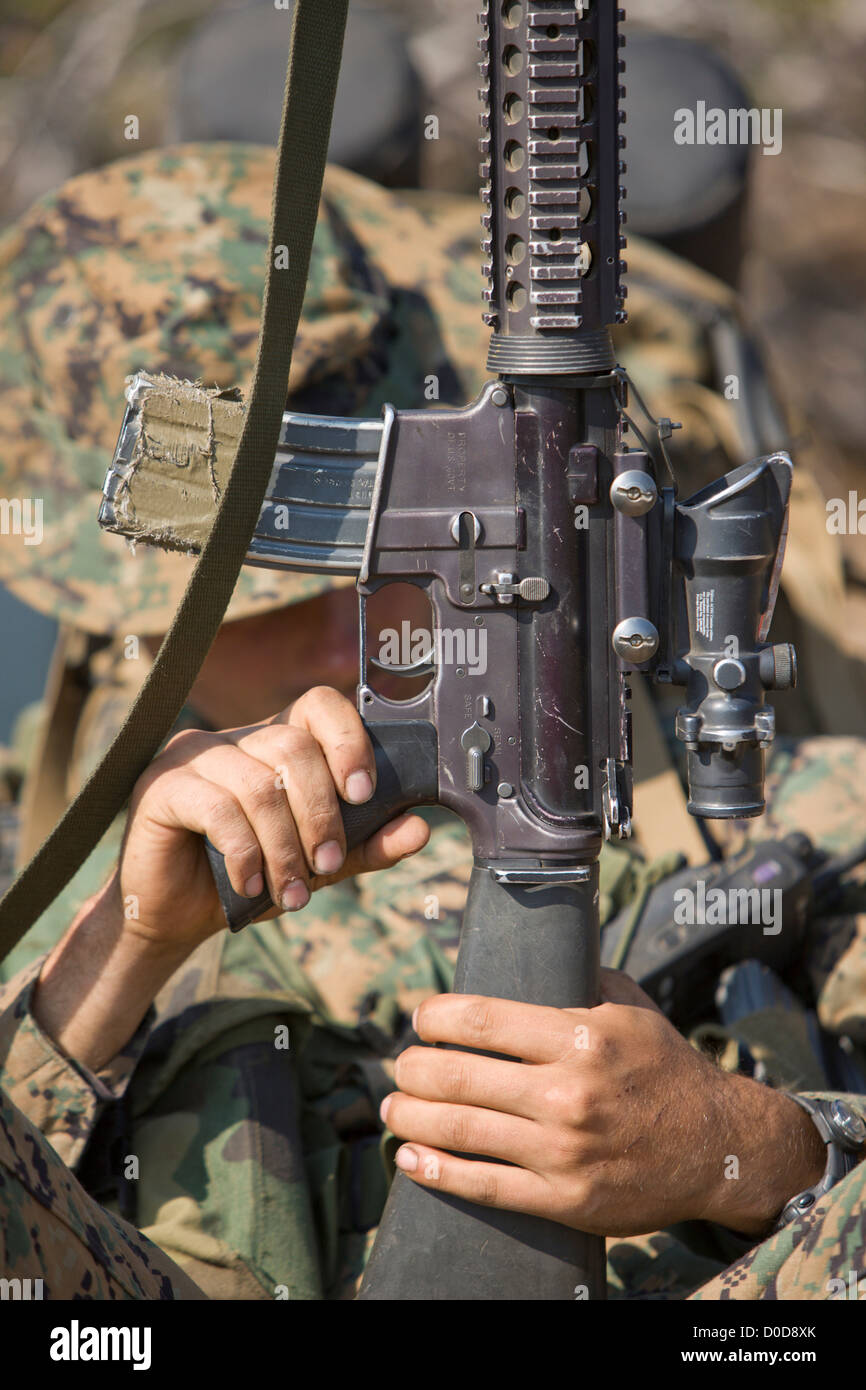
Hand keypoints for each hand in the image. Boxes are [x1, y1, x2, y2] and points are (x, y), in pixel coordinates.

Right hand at [33, 687, 429, 1069]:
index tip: (363, 796)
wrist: (177, 918)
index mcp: (274, 741)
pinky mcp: (160, 786)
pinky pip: (218, 808)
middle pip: (293, 747)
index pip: (320, 705)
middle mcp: (233, 737)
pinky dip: (245, 853)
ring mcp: (192, 756)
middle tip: (326, 865)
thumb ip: (368, 844)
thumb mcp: (319, 864)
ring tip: (292, 892)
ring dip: (284, 847)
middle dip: (320, 815)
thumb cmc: (249, 879)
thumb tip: (420, 830)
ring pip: (259, 784)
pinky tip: (250, 885)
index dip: (348, 742)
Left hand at [380, 970, 825, 1237]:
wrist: (717, 1145)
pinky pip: (483, 1187)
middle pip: (456, 1075)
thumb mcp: (628, 1007)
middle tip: (401, 1065)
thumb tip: (526, 948)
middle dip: (412, 1068)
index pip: (480, 1019)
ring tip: (394, 1107)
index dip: (434, 1017)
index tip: (421, 1019)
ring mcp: (563, 1150)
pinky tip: (411, 1157)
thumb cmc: (665, 1067)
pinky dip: (436, 1171)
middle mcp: (567, 1092)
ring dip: (411, 1116)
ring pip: (459, 1130)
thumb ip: (576, 977)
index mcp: (579, 1036)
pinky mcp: (564, 1199)